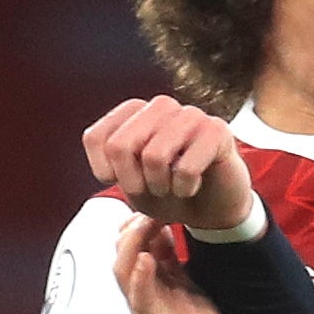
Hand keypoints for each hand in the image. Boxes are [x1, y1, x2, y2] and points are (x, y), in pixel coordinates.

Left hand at [83, 95, 256, 231]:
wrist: (211, 207)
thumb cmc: (167, 189)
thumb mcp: (128, 180)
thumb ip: (112, 160)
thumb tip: (112, 148)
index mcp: (134, 110)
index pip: (96, 138)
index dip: (105, 172)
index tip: (125, 182)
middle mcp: (161, 106)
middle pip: (120, 146)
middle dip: (132, 182)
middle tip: (151, 190)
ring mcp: (191, 115)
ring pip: (154, 156)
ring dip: (161, 186)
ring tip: (173, 187)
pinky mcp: (217, 131)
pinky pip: (186, 168)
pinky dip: (185, 188)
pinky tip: (193, 185)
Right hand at [114, 213, 228, 313]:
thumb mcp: (184, 288)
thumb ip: (171, 262)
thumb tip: (164, 226)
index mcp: (151, 286)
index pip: (133, 247)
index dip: (137, 223)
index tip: (154, 202)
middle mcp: (142, 297)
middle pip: (122, 255)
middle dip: (132, 229)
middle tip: (149, 207)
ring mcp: (146, 313)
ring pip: (124, 273)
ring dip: (132, 246)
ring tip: (142, 224)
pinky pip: (142, 301)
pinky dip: (141, 280)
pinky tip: (146, 260)